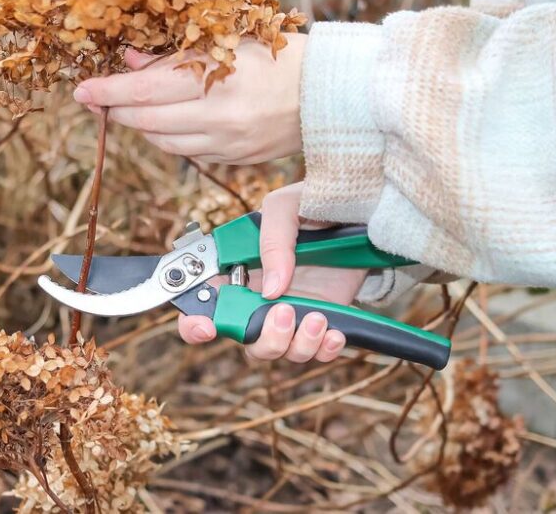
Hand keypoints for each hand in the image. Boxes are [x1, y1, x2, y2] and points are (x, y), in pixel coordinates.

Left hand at [72, 34, 307, 164]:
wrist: (331, 94)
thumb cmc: (281, 56)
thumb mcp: (228, 42)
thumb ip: (176, 56)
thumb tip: (130, 62)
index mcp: (218, 81)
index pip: (145, 92)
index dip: (108, 92)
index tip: (82, 90)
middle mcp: (220, 119)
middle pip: (146, 122)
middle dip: (116, 110)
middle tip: (97, 98)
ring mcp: (228, 145)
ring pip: (163, 142)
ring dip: (140, 125)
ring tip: (131, 107)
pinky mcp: (236, 160)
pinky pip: (189, 153)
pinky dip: (170, 137)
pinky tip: (168, 122)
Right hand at [176, 183, 367, 361]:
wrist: (360, 211)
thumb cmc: (313, 202)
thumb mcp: (286, 208)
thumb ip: (273, 242)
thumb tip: (271, 290)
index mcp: (235, 269)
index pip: (200, 303)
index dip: (194, 323)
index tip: (208, 328)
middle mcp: (257, 296)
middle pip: (243, 339)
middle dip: (262, 338)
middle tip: (283, 312)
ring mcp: (289, 311)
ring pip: (278, 351)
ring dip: (297, 344)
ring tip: (318, 318)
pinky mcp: (320, 319)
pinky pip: (316, 352)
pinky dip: (324, 350)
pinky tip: (334, 332)